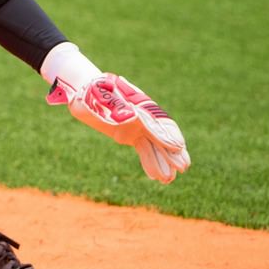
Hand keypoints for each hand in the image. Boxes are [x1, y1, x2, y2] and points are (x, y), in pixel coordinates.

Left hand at [41, 43, 189, 182]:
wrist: (86, 89)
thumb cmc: (93, 89)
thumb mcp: (99, 95)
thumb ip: (114, 105)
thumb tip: (129, 117)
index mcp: (138, 103)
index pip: (156, 120)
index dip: (167, 133)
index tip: (177, 146)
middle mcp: (142, 116)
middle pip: (161, 135)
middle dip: (171, 151)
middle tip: (182, 167)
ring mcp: (137, 126)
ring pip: (153, 146)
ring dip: (162, 161)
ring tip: (168, 179)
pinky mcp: (129, 135)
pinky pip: (144, 150)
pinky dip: (150, 162)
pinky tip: (156, 176)